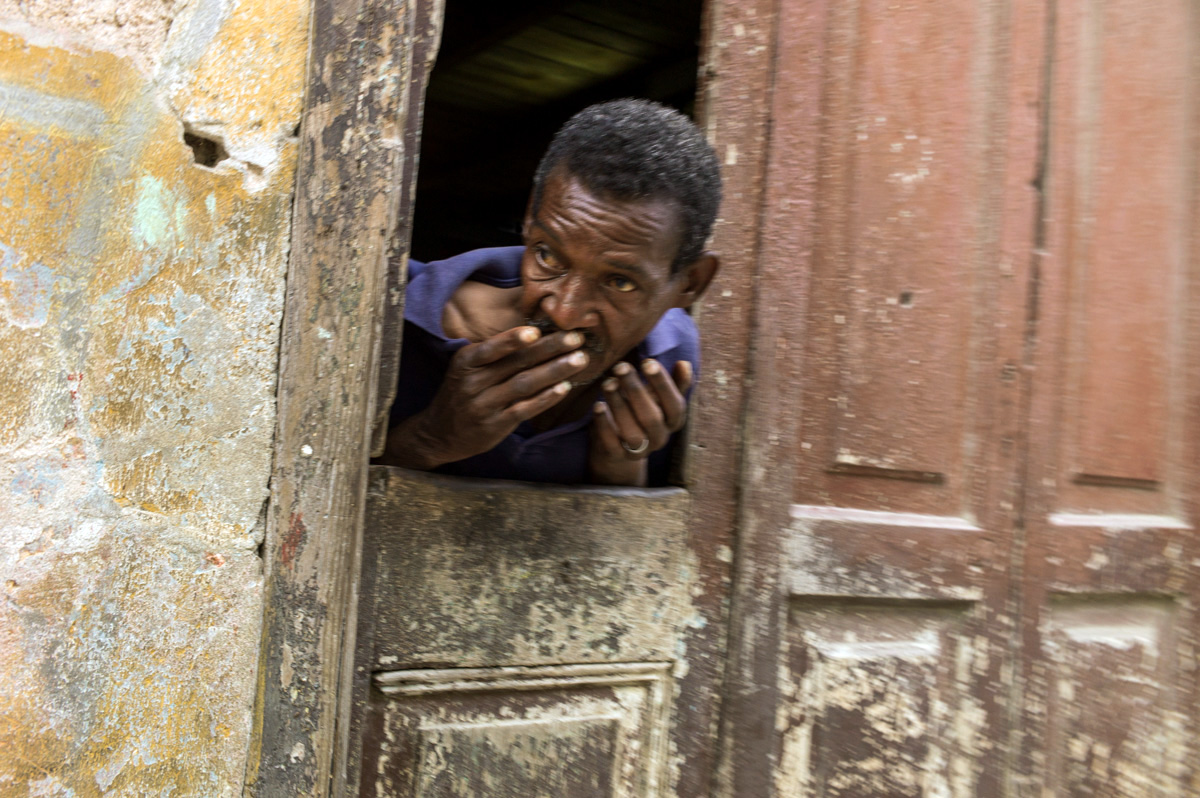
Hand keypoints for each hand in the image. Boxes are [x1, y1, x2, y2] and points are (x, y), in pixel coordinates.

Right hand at [386, 326, 588, 468]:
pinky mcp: (495, 425)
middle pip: (516, 362)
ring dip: (555, 371)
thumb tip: (534, 333)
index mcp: (466, 362)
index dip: (513, 339)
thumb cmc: (461, 394)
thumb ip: (493, 354)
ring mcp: (484, 405)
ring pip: (524, 384)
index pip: (491, 348)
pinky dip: (545, 398)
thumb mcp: (466, 369)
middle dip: (549, 348)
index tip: (537, 331)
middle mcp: (473, 382)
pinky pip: (524, 409)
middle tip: (576, 338)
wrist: (439, 433)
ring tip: (580, 360)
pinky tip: (564, 388)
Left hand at [588, 359, 692, 485]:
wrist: (622, 447)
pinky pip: (611, 444)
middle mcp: (659, 438)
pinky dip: (604, 424)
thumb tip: (684, 364)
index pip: (674, 405)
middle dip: (635, 390)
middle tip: (621, 367)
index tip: (648, 362)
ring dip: (618, 405)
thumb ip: (675, 383)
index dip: (663, 384)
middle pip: (651, 418)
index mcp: (673, 422)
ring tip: (607, 383)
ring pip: (632, 432)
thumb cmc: (643, 412)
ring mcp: (639, 450)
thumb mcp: (660, 398)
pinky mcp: (618, 455)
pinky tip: (598, 406)